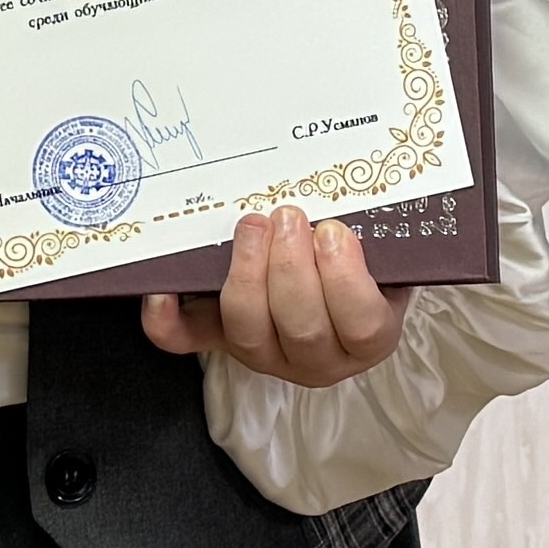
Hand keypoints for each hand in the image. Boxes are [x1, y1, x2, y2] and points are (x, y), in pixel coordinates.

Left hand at [142, 207, 414, 383]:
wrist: (335, 278)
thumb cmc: (364, 259)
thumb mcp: (386, 248)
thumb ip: (377, 230)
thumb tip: (359, 189)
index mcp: (368, 337)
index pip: (361, 324)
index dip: (344, 279)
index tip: (332, 231)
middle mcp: (317, 358)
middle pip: (302, 330)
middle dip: (290, 268)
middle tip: (287, 217)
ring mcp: (265, 354)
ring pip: (249, 334)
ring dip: (247, 275)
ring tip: (253, 226)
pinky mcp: (219, 343)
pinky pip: (186, 340)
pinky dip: (167, 319)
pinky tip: (163, 289)